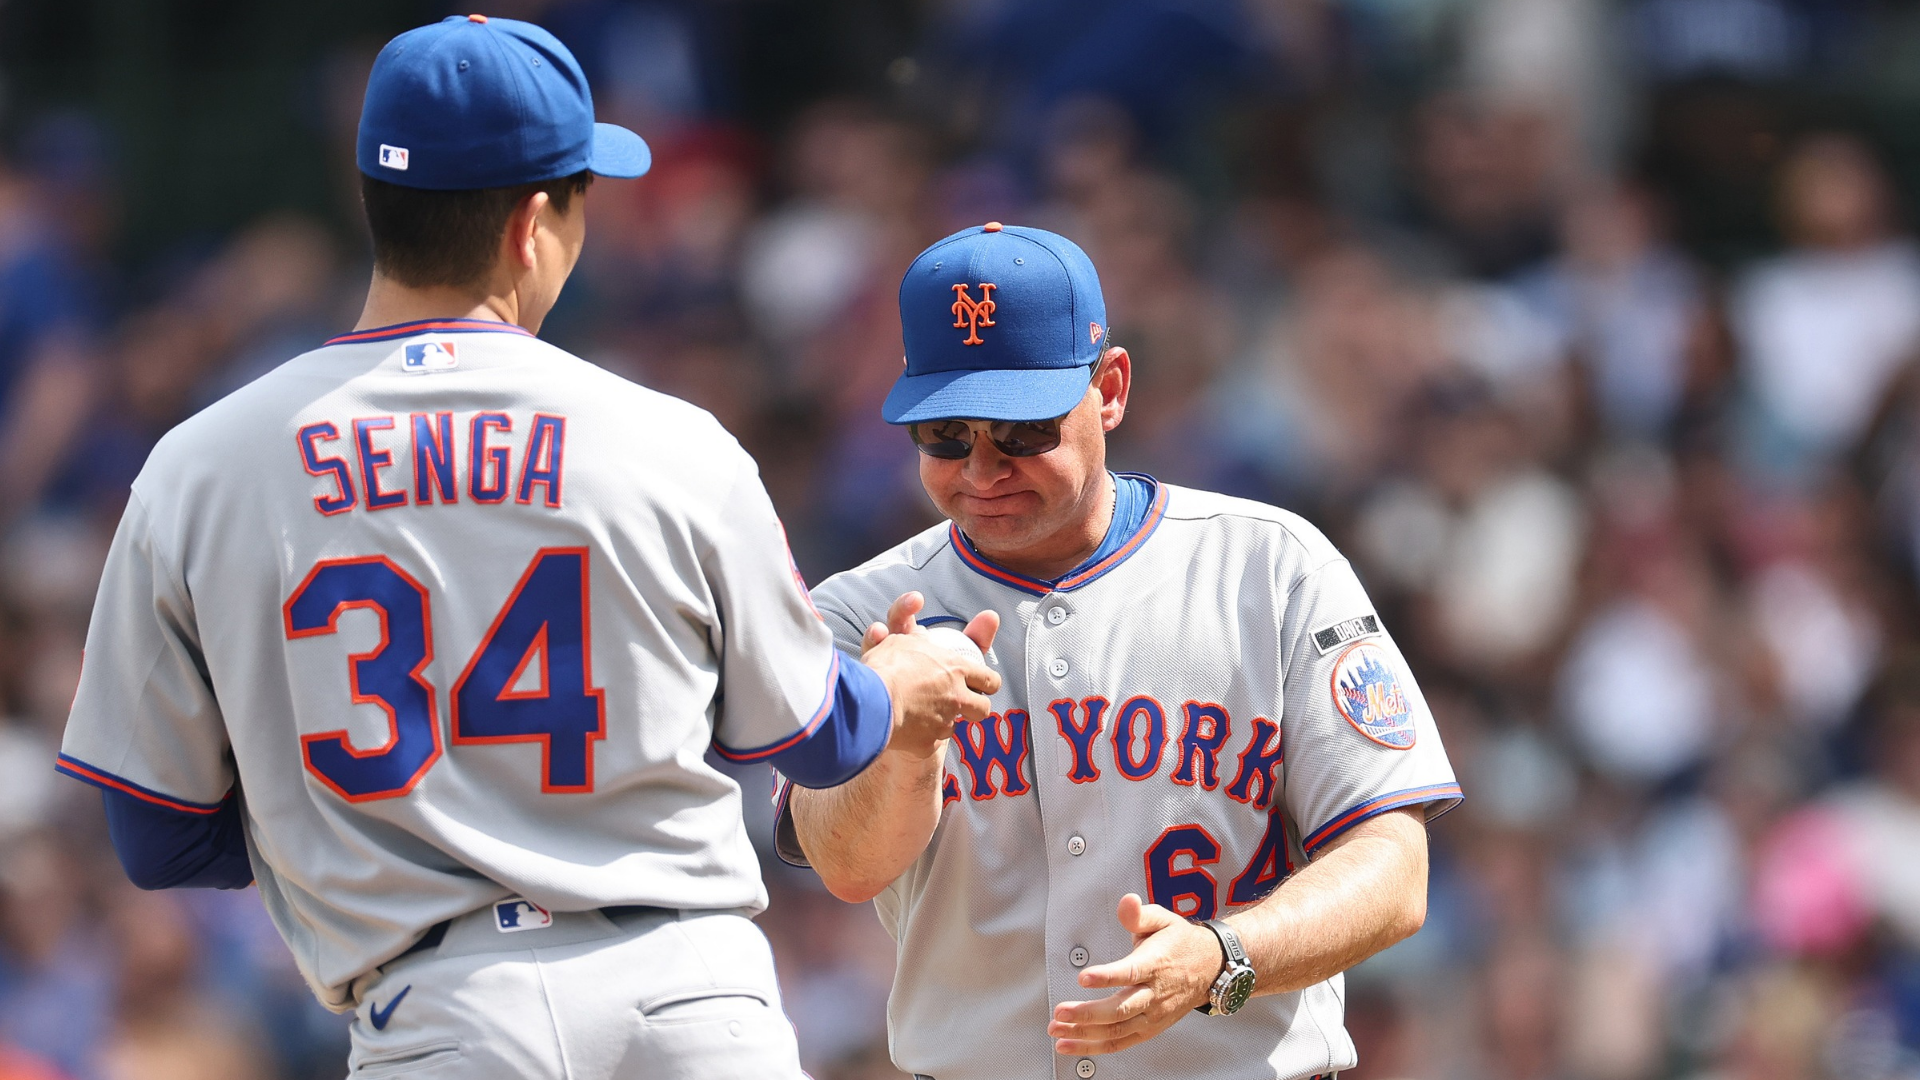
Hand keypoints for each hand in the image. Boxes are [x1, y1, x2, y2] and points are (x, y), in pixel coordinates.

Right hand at [860, 592, 1000, 757]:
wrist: (871, 701)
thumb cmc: (885, 668)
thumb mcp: (903, 642)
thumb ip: (918, 640)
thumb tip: (921, 634)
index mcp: (955, 669)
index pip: (989, 678)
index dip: (988, 683)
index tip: (983, 685)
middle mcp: (956, 697)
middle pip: (984, 708)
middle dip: (977, 708)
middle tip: (965, 705)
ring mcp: (944, 723)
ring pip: (956, 728)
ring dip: (945, 723)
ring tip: (928, 717)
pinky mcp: (928, 744)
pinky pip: (931, 742)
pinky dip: (922, 737)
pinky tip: (909, 730)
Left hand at [1048, 894, 1221, 1055]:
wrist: (1210, 968)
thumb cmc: (1180, 943)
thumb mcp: (1164, 919)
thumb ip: (1140, 914)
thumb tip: (1127, 902)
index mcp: (1155, 964)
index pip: (1130, 973)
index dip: (1107, 977)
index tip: (1084, 977)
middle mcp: (1154, 994)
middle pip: (1120, 1009)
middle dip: (1087, 1014)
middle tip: (1060, 1011)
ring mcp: (1152, 1015)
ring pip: (1117, 1031)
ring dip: (1084, 1034)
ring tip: (1057, 1030)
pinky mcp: (1149, 1029)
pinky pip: (1120, 1043)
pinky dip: (1094, 1047)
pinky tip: (1071, 1044)